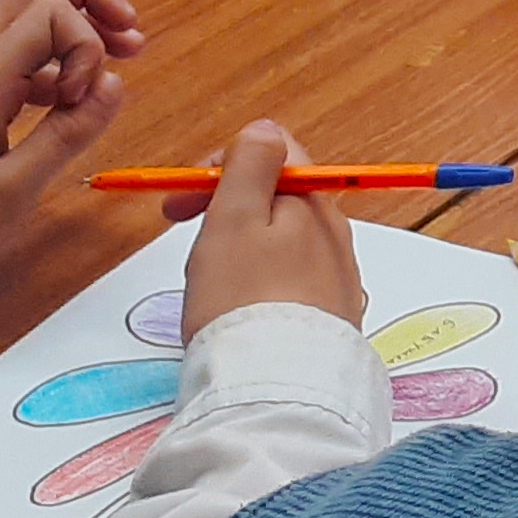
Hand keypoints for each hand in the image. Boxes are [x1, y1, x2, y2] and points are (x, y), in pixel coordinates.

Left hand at [0, 0, 143, 341]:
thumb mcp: (9, 198)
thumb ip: (66, 136)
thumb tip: (115, 83)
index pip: (48, 10)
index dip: (86, 41)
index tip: (87, 98)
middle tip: (127, 35)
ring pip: (23, 16)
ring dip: (75, 27)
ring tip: (120, 61)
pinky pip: (17, 59)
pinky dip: (56, 64)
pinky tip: (74, 101)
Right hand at [166, 119, 364, 335]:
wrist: (276, 387)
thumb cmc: (243, 299)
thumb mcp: (234, 218)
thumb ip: (249, 166)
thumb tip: (265, 130)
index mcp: (313, 200)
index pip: (273, 152)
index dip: (220, 167)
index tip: (181, 202)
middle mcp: (335, 233)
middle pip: (277, 198)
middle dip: (227, 210)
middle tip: (187, 238)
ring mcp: (336, 276)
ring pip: (280, 242)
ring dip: (240, 248)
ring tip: (210, 284)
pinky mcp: (327, 316)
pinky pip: (288, 282)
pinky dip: (258, 283)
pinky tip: (238, 311)